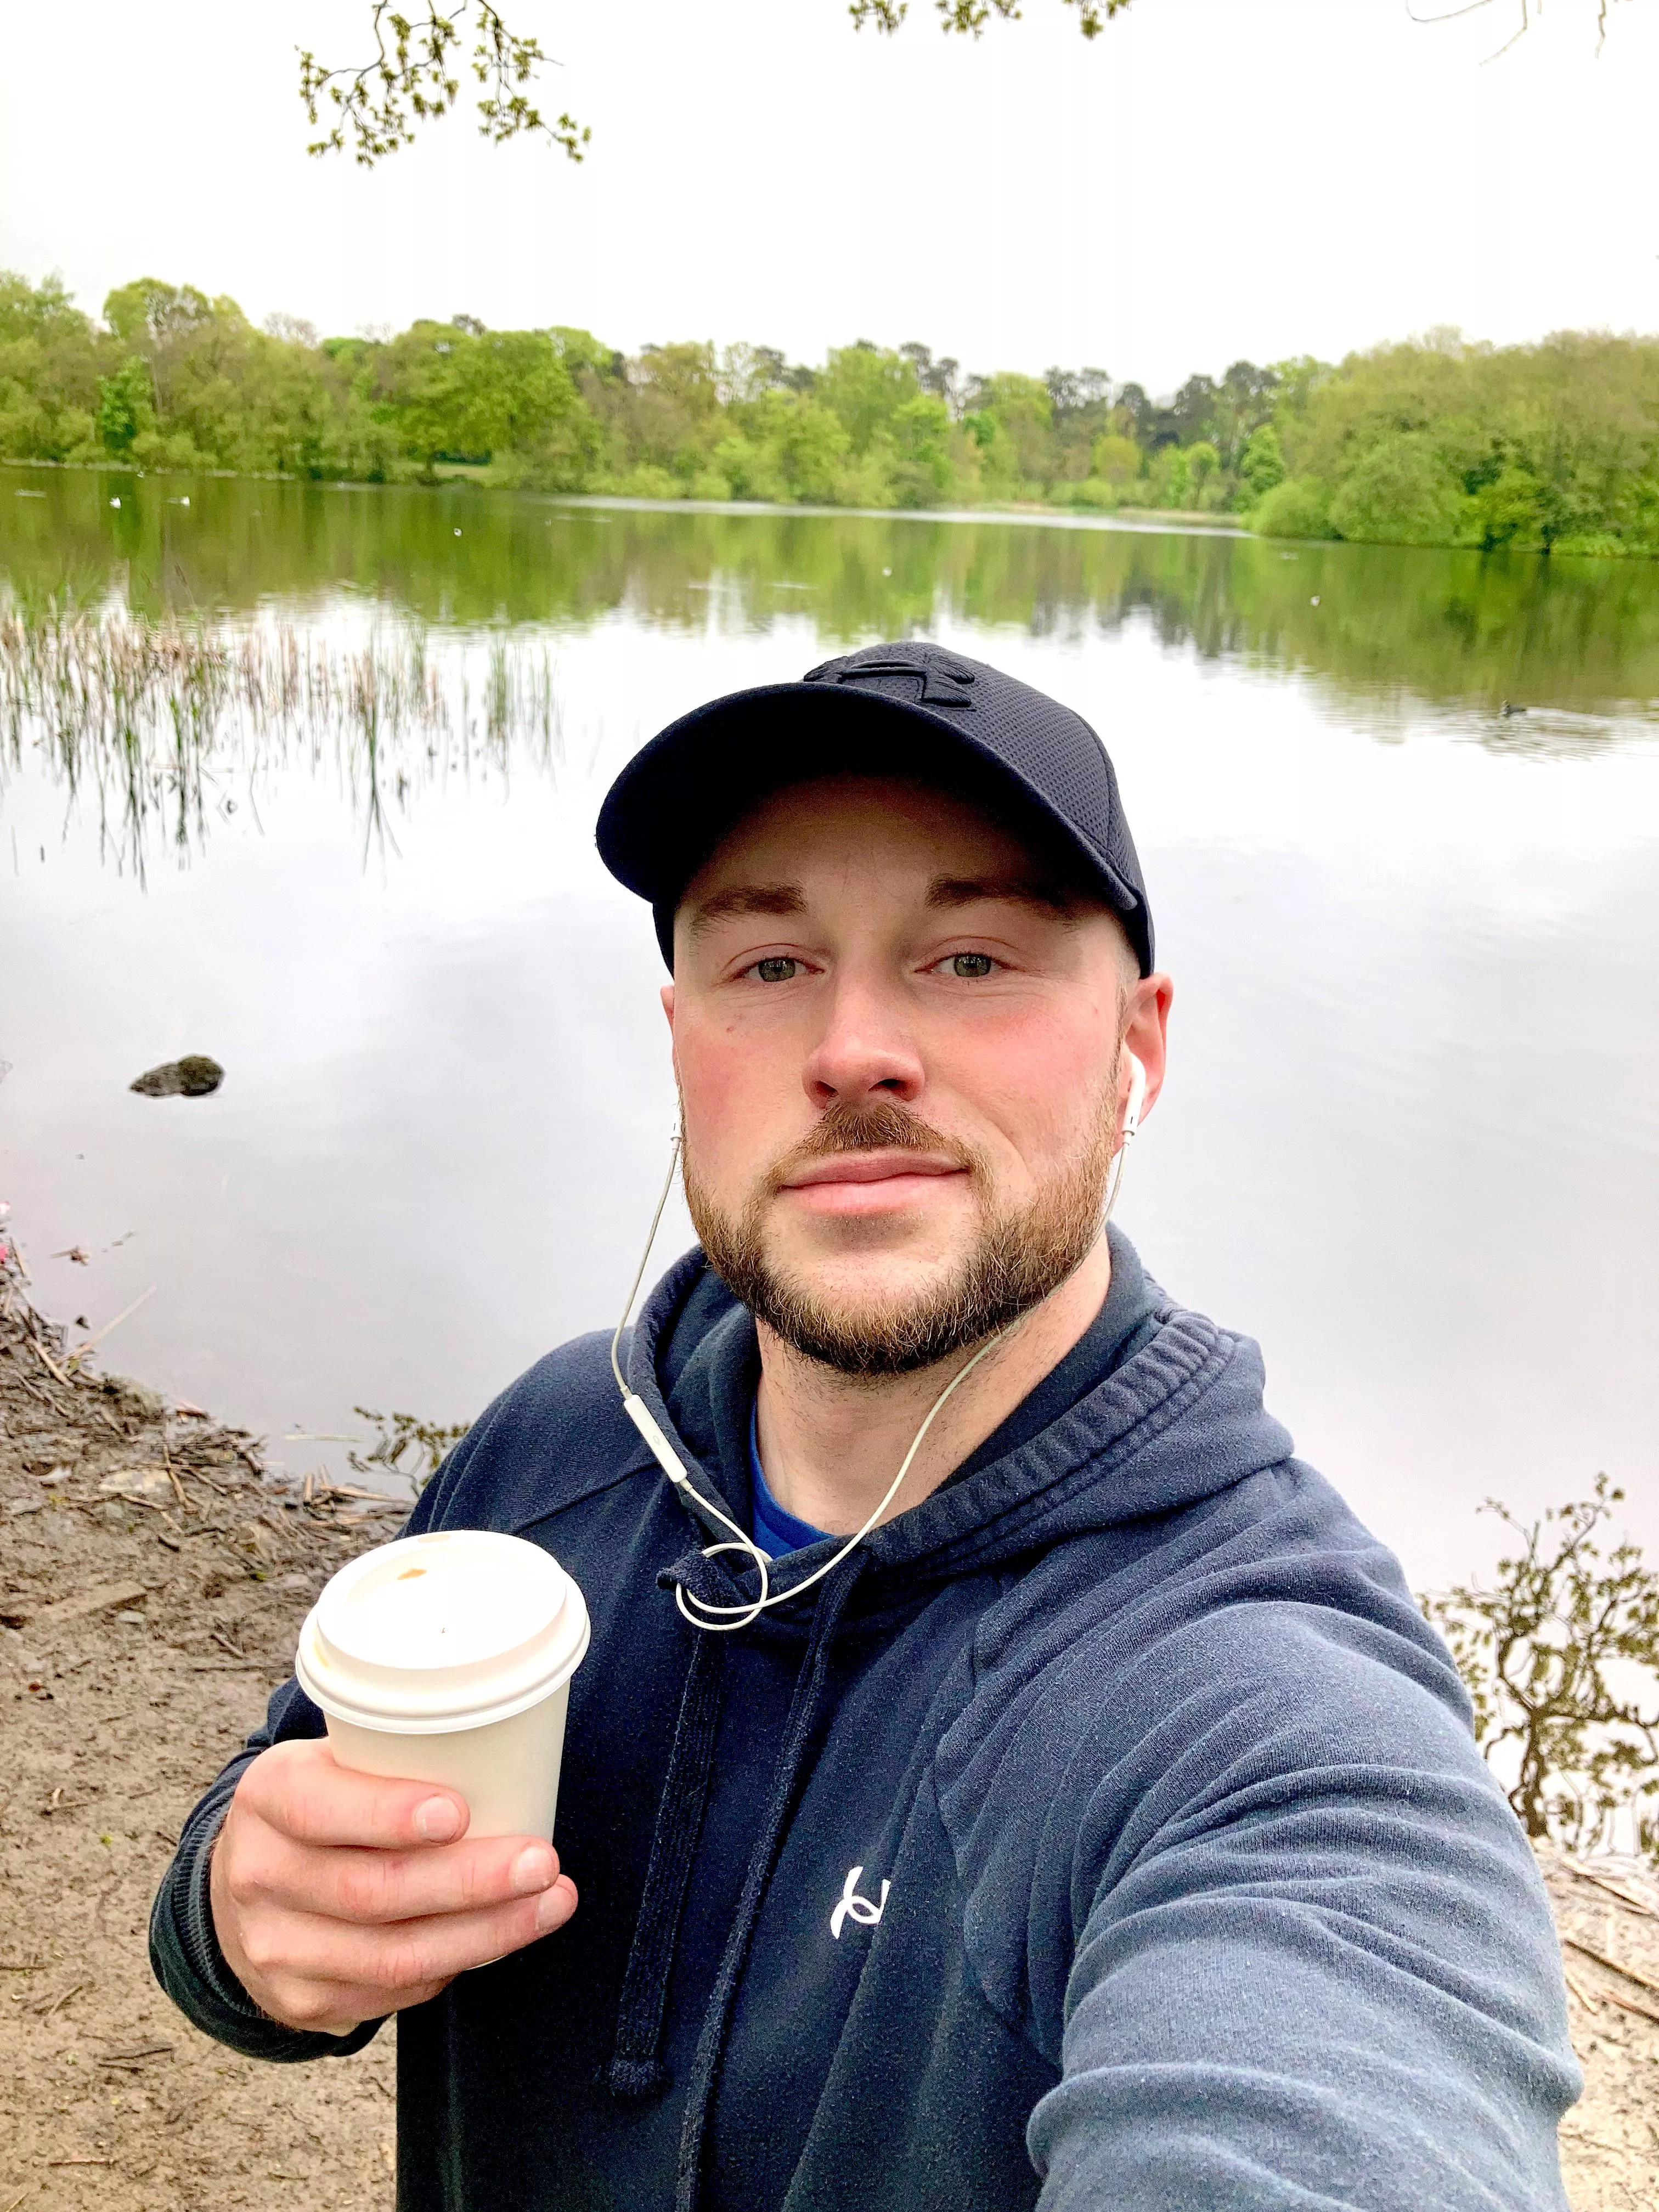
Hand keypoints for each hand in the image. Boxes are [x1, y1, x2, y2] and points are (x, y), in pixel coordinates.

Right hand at [208, 1737, 576, 2034]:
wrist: (252, 1882)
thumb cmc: (327, 1803)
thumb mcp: (337, 1759)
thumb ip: (396, 1752)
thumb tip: (509, 1736)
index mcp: (268, 1797)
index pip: (318, 1809)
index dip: (386, 1814)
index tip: (459, 1812)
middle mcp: (259, 1875)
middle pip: (369, 1891)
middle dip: (467, 1881)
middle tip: (541, 1861)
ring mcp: (274, 1948)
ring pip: (391, 1956)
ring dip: (484, 1933)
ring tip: (550, 1902)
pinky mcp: (302, 2001)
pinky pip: (392, 1992)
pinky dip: (456, 1963)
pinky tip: (504, 1934)